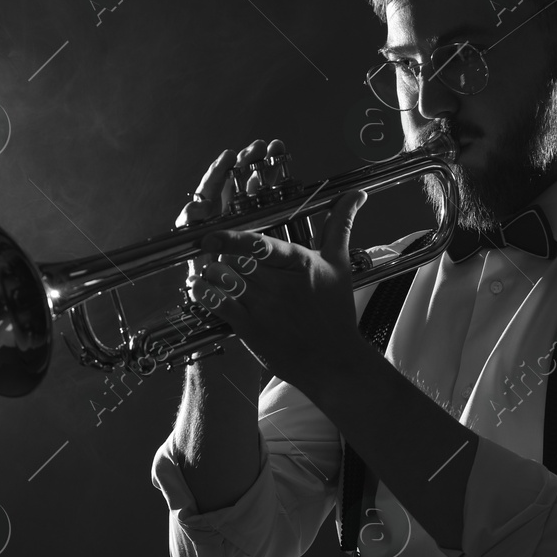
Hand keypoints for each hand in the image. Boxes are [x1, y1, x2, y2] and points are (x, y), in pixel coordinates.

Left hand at [186, 144, 370, 394]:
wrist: (334, 362)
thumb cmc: (336, 311)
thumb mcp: (340, 264)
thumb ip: (339, 225)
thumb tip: (355, 194)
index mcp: (299, 263)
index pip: (260, 246)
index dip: (233, 239)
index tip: (213, 235)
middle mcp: (279, 285)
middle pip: (236, 259)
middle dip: (221, 253)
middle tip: (212, 250)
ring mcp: (263, 308)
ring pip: (223, 279)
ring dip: (211, 272)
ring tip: (210, 269)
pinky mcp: (250, 328)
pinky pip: (218, 305)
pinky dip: (204, 294)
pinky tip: (200, 288)